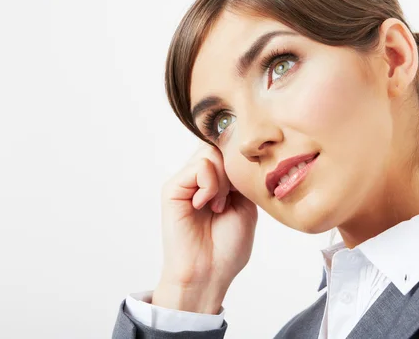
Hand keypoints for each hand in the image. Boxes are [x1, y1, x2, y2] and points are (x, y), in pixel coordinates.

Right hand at [153, 141, 257, 312]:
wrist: (210, 273)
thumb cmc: (228, 246)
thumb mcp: (246, 203)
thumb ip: (239, 175)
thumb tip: (235, 149)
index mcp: (216, 180)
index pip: (226, 147)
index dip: (239, 156)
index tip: (246, 178)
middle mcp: (198, 177)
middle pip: (219, 146)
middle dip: (233, 169)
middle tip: (231, 198)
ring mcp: (184, 181)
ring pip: (210, 153)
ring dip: (223, 180)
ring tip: (219, 206)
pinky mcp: (172, 188)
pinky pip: (199, 167)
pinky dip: (210, 186)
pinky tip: (206, 206)